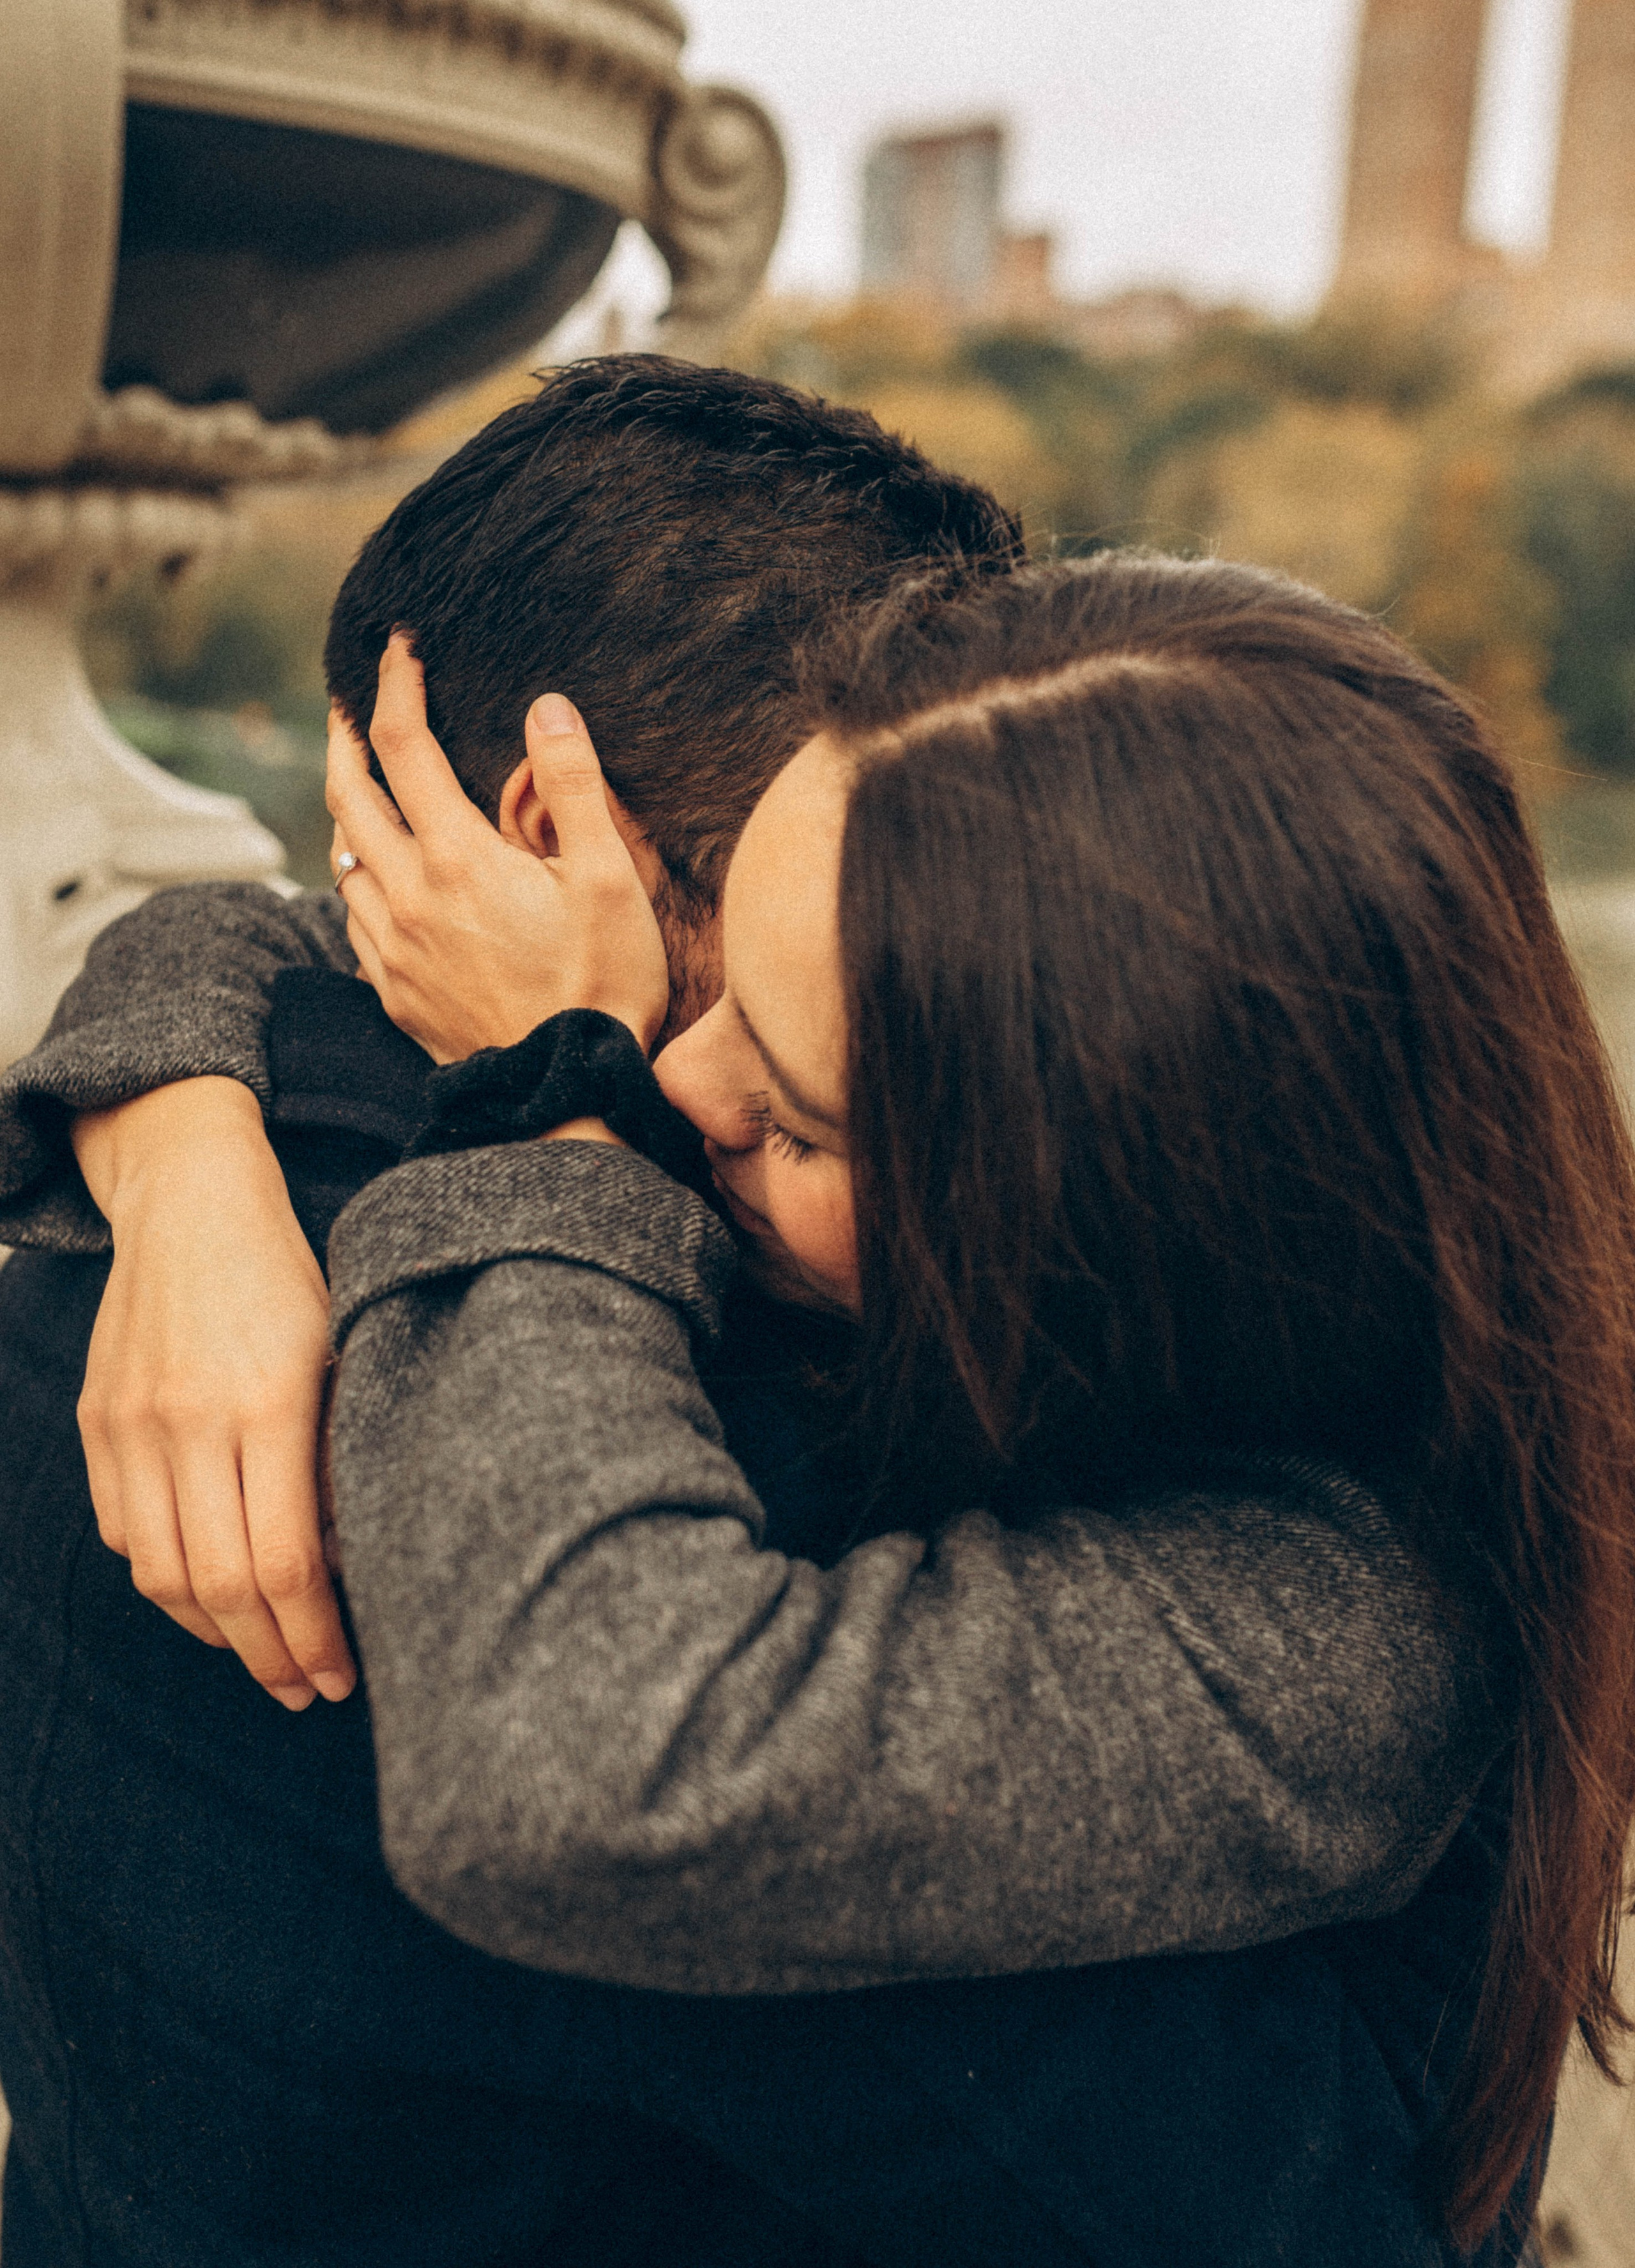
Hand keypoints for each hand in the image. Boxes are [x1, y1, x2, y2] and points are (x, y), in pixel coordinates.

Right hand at [73, 1080, 355, 1709]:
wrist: (193, 1200)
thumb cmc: (291, 1278)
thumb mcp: (342, 1352)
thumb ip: (341, 1454)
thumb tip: (358, 1565)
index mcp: (269, 1402)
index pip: (286, 1563)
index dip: (314, 1636)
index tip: (342, 1676)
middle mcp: (191, 1419)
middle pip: (223, 1586)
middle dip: (271, 1656)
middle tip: (308, 1691)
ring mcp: (134, 1424)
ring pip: (164, 1574)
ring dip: (216, 1634)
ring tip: (263, 1656)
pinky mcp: (99, 1422)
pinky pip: (125, 1533)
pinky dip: (166, 1582)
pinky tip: (208, 1597)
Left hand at [326, 638, 669, 1061]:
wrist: (566, 1094)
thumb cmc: (601, 988)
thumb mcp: (609, 879)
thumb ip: (575, 787)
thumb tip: (547, 708)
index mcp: (457, 859)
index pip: (404, 746)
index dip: (394, 686)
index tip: (396, 649)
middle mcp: (408, 898)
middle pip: (346, 797)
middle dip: (342, 738)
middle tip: (347, 706)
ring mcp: (394, 951)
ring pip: (343, 862)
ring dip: (348, 815)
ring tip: (366, 791)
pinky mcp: (395, 994)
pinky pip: (355, 922)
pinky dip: (359, 883)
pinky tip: (381, 881)